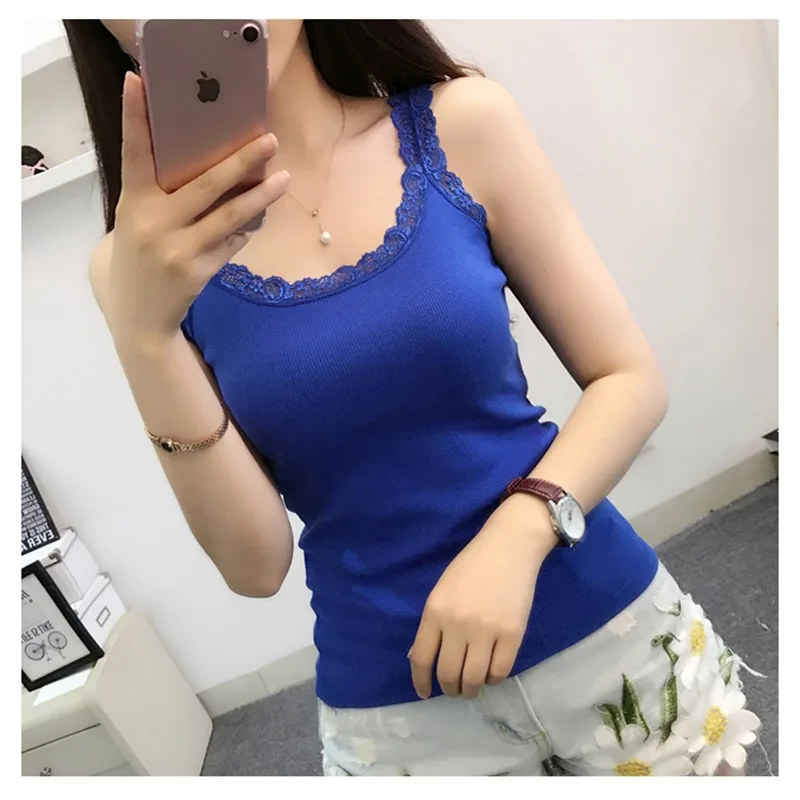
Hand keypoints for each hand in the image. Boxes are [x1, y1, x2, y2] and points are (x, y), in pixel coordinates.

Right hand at [98, 72, 289, 348]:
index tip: (138, 81)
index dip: (134, 117)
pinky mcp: (198, 271)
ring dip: (260, 196)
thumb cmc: (141, 254)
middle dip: (241, 161)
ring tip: (283, 179)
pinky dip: (246, 227)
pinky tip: (258, 216)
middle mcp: (153, 223)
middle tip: (268, 140)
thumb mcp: (138, 219)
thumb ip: (162, 192)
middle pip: (204, 184)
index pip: (132, 153)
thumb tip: (216, 165)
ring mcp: (177, 249)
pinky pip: (232, 242)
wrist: (138, 315)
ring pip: (229, 216)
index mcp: (133, 202)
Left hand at [409, 493, 556, 699]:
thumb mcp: (442, 590)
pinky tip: (490, 673)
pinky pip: (499, 671)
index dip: (420, 681)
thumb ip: (432, 624)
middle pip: (448, 673)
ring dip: (470, 689)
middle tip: (453, 688)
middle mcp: (458, 623)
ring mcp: (487, 630)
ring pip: (473, 679)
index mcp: (435, 611)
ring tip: (471, 686)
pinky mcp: (513, 634)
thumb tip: (420, 660)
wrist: (508, 547)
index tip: (424, 692)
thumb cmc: (472, 566)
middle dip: (449, 688)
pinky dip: (492, 678)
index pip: (421, 658)